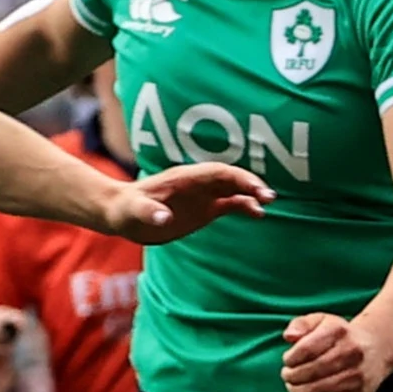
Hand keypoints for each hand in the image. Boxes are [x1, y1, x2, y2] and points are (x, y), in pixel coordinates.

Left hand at [105, 161, 270, 244]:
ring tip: (268, 205)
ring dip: (251, 195)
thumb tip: (165, 219)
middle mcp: (198, 184)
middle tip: (269, 197)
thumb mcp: (134, 211)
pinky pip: (230, 205)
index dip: (237, 177)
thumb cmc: (126, 209)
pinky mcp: (204, 209)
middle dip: (251, 185)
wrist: (123, 214)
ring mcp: (203, 195)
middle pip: (230, 178)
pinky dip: (245, 207)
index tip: (254, 188)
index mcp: (184, 178)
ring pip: (234, 190)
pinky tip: (259, 214)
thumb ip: (150, 213)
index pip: (217, 172)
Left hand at [282, 311, 392, 391]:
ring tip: (292, 387)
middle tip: (286, 376)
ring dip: (299, 391)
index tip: (287, 361)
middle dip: (293, 376)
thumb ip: (301, 324)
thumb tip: (288, 337)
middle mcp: (352, 352)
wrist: (378, 347)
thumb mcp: (322, 321)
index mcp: (339, 331)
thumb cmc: (342, 335)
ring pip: (321, 388)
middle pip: (313, 369)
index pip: (307, 348)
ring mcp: (358, 374)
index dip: (291, 358)